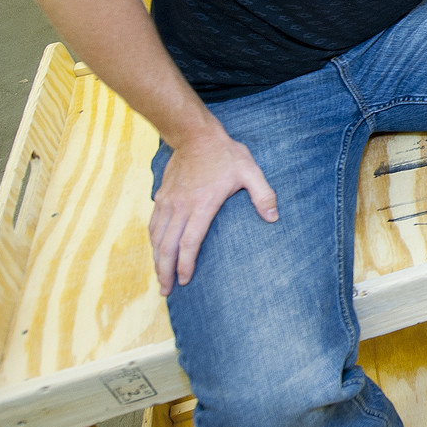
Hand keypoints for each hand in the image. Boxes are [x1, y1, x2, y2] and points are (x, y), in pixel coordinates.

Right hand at [148, 128, 276, 294]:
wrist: (194, 134)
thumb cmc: (224, 154)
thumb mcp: (250, 171)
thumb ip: (263, 194)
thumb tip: (273, 218)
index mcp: (202, 205)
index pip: (189, 242)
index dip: (185, 264)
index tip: (185, 280)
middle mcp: (180, 207)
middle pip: (167, 246)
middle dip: (165, 271)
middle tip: (166, 291)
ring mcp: (168, 202)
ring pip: (157, 237)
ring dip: (156, 259)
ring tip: (159, 278)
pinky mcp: (162, 196)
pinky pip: (153, 224)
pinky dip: (153, 241)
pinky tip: (156, 251)